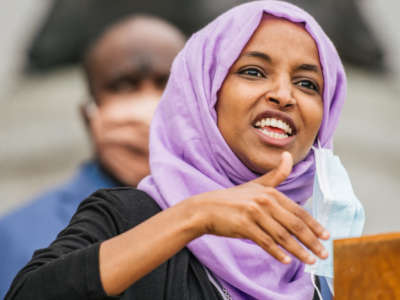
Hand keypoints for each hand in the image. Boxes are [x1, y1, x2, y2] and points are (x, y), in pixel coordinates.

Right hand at [190, 152, 329, 264]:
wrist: (206, 208)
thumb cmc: (232, 199)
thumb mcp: (255, 185)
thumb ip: (275, 174)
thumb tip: (288, 156)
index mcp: (270, 193)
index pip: (298, 212)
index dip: (314, 225)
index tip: (325, 237)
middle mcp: (265, 201)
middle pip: (294, 225)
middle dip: (312, 241)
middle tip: (324, 253)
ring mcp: (254, 213)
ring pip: (282, 236)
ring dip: (298, 251)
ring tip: (310, 261)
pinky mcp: (244, 226)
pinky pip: (265, 242)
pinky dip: (277, 253)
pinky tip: (286, 261)